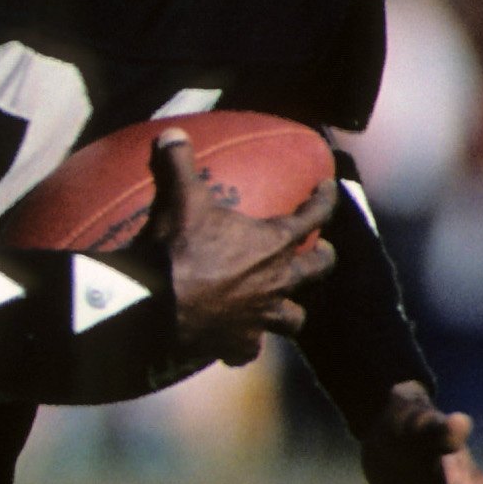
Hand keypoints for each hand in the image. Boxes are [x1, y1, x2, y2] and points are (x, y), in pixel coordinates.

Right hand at [148, 131, 335, 370]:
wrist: (157, 305)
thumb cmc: (177, 249)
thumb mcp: (179, 198)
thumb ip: (179, 164)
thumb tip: (172, 133)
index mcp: (273, 243)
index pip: (314, 216)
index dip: (324, 199)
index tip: (326, 189)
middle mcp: (277, 281)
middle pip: (317, 270)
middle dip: (322, 259)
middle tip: (317, 252)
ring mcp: (260, 317)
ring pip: (292, 318)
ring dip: (289, 310)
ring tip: (281, 305)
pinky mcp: (237, 344)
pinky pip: (247, 351)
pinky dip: (244, 346)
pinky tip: (235, 344)